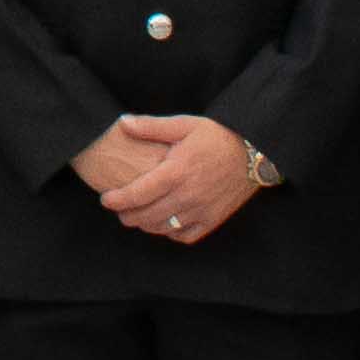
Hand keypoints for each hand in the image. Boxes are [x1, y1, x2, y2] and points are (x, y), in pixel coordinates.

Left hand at [71, 111, 267, 244]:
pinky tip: (164, 223)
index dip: (117, 200)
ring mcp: (201, 210)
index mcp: (176, 171)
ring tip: (137, 216)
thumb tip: (122, 123)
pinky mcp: (213, 219)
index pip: (138, 193)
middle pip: (146, 215)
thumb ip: (150, 127)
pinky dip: (170, 233)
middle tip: (119, 209)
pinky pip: (185, 236)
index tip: (106, 199)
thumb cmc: (216, 135)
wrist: (253, 151)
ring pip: (163, 228)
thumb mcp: (183, 124)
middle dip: (127, 215)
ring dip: (145, 225)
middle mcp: (187, 195)